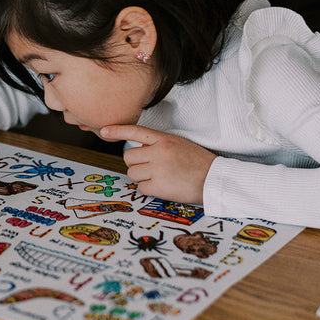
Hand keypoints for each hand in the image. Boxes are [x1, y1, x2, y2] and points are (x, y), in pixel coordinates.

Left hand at [100, 124, 215, 203]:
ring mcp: (158, 169)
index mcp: (164, 139)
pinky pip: (141, 188)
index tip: (104, 130)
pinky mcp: (159, 186)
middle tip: (150, 168)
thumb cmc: (199, 163)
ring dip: (141, 177)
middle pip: (128, 157)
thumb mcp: (179, 144)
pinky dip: (149, 189)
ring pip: (132, 173)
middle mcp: (159, 152)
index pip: (135, 130)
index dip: (116, 130)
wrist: (215, 180)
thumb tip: (139, 148)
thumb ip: (159, 144)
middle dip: (136, 164)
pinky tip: (163, 186)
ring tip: (159, 177)